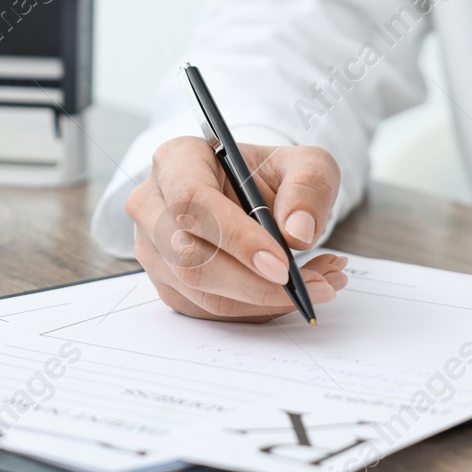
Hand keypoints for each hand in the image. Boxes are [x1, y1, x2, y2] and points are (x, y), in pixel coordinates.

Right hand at [126, 136, 348, 320]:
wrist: (253, 195)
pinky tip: (294, 291)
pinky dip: (258, 309)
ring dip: (264, 300)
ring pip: (199, 292)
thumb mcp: (306, 164)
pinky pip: (210, 311)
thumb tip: (298, 231)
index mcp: (176, 160)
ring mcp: (154, 249)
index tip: (282, 265)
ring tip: (319, 283)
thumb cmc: (271, 174)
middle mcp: (152, 204)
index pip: (192, 201)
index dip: (235, 237)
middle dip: (253, 283)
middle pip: (188, 258)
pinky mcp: (168, 283)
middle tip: (311, 286)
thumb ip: (309, 187)